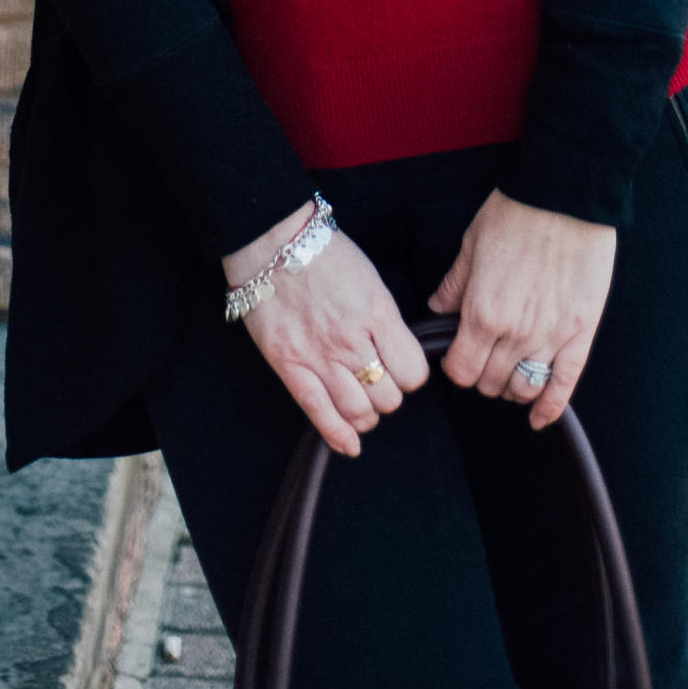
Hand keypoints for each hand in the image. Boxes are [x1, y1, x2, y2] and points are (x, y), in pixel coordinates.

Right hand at [223, 202, 430, 458]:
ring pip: (359, 412)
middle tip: (380, 381)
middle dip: (389, 394)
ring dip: (368, 414)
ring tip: (363, 402)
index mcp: (377, 312)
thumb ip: (386, 319)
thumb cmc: (326, 255)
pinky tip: (350, 445)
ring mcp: (319, 356)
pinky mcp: (290, 366)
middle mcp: (351, 339)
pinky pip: (319, 413)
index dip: (412, 374)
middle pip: (389, 397)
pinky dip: (339, 436)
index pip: (413, 371)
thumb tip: (400, 354)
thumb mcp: (371, 279)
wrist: (275, 243)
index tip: (404, 368)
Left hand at [429, 189, 616, 430]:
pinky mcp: (581, 332)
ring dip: (513, 388)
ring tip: (510, 373)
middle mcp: (514, 332)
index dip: (456, 367)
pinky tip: (539, 417)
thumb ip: (453, 285)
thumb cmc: (516, 212)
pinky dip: (550, 408)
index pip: (461, 370)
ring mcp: (551, 335)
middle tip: (485, 358)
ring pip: (524, 388)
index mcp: (482, 312)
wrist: (566, 193)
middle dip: (483, 376)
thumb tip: (436, 311)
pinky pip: (564, 384)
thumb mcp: (471, 245)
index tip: (458, 355)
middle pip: (490, 383)